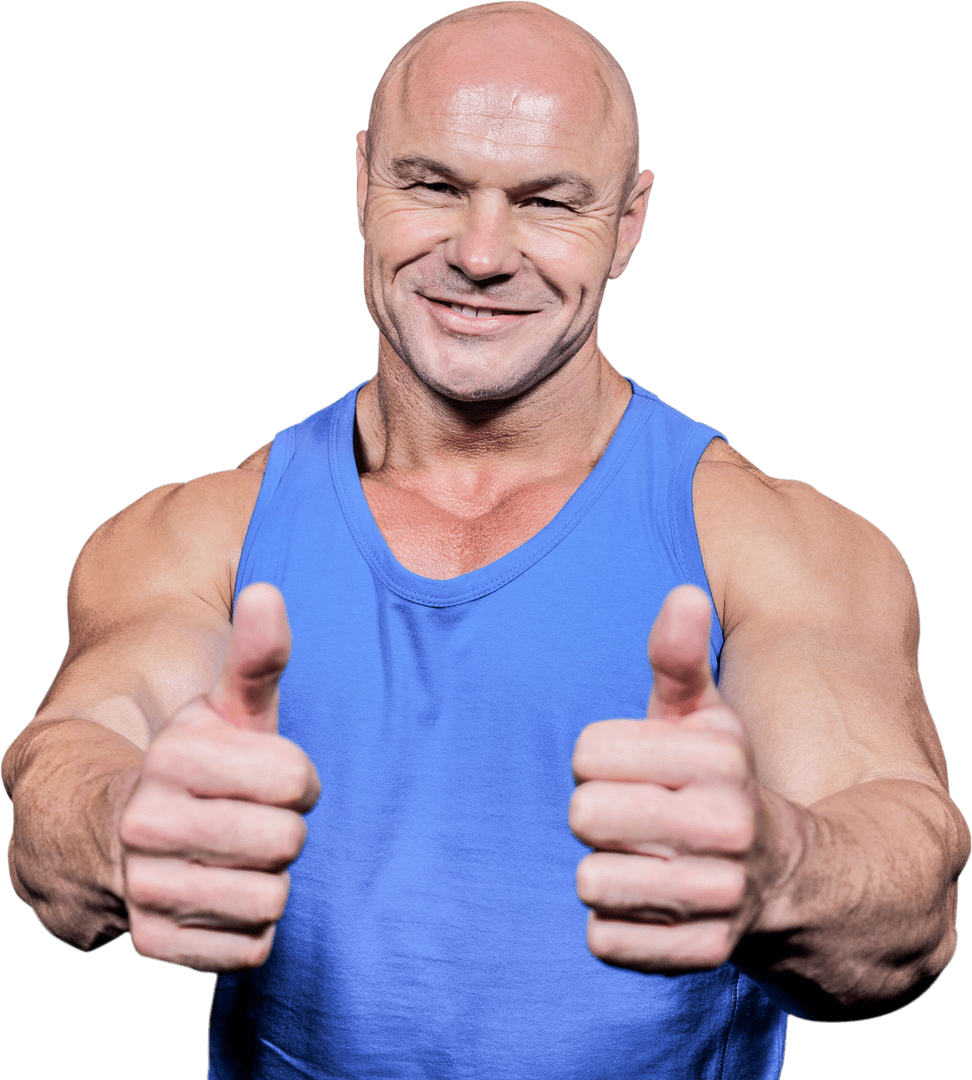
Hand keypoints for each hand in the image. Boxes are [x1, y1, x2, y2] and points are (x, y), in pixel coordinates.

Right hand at [119, 584, 319, 971]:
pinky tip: (226, 894)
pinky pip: (249, 948)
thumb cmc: (200, 761)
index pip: (296, 782)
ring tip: (241, 856)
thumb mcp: (228, 707)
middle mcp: (147, 822)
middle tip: (259, 818)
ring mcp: (144, 886)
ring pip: (271, 899)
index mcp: (175, 756)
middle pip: (286, 843)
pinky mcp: (153, 942)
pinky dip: (251, 926)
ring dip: (270, 879)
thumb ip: (257, 656)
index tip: (277, 777)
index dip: (301, 781)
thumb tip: (268, 591)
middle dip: (286, 830)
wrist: (117, 828)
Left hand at [569, 585, 781, 972]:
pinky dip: (615, 924)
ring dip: (605, 870)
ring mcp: (718, 897)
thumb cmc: (719, 780)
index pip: (586, 755)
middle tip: (632, 815)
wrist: (785, 876)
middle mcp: (727, 827)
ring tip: (644, 859)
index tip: (628, 767)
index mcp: (719, 759)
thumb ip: (679, 658)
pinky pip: (605, 939)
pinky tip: (650, 904)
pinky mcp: (701, 955)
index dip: (596, 759)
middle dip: (596, 813)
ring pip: (590, 881)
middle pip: (583, 816)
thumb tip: (682, 592)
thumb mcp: (703, 715)